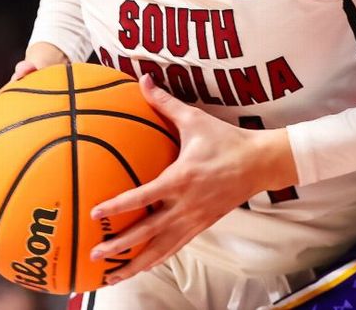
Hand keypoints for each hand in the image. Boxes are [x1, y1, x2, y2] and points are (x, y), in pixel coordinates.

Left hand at [87, 75, 297, 284]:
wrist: (260, 162)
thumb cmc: (226, 139)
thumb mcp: (195, 119)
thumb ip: (165, 103)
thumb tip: (143, 79)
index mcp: (181, 178)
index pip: (144, 196)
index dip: (119, 206)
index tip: (96, 213)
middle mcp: (186, 204)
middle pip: (148, 232)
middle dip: (120, 245)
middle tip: (94, 253)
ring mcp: (195, 219)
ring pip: (161, 249)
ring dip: (135, 264)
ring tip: (111, 276)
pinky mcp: (202, 226)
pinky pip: (175, 248)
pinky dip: (156, 260)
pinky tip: (140, 268)